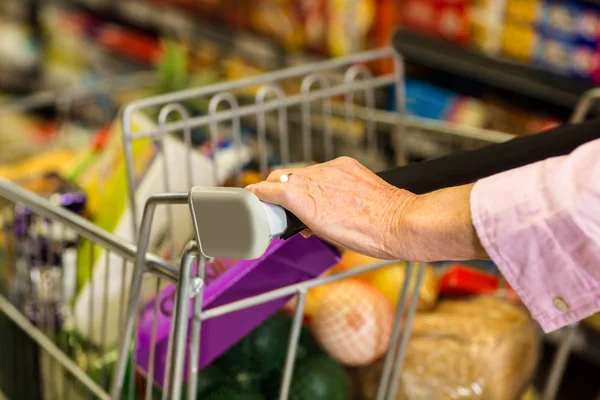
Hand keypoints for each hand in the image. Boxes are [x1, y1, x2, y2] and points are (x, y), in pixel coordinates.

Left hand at [247, 157, 487, 261]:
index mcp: (343, 169)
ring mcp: (316, 181)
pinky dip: (262, 194)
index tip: (287, 196)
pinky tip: (251, 198)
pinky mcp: (304, 196)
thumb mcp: (362, 204)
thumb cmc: (388, 221)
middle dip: (278, 187)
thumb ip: (337, 205)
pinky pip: (277, 191)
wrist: (399, 223)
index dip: (294, 185)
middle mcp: (327, 170)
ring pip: (282, 181)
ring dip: (272, 194)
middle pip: (291, 174)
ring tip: (263, 207)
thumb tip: (312, 223)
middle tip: (271, 202)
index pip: (309, 174)